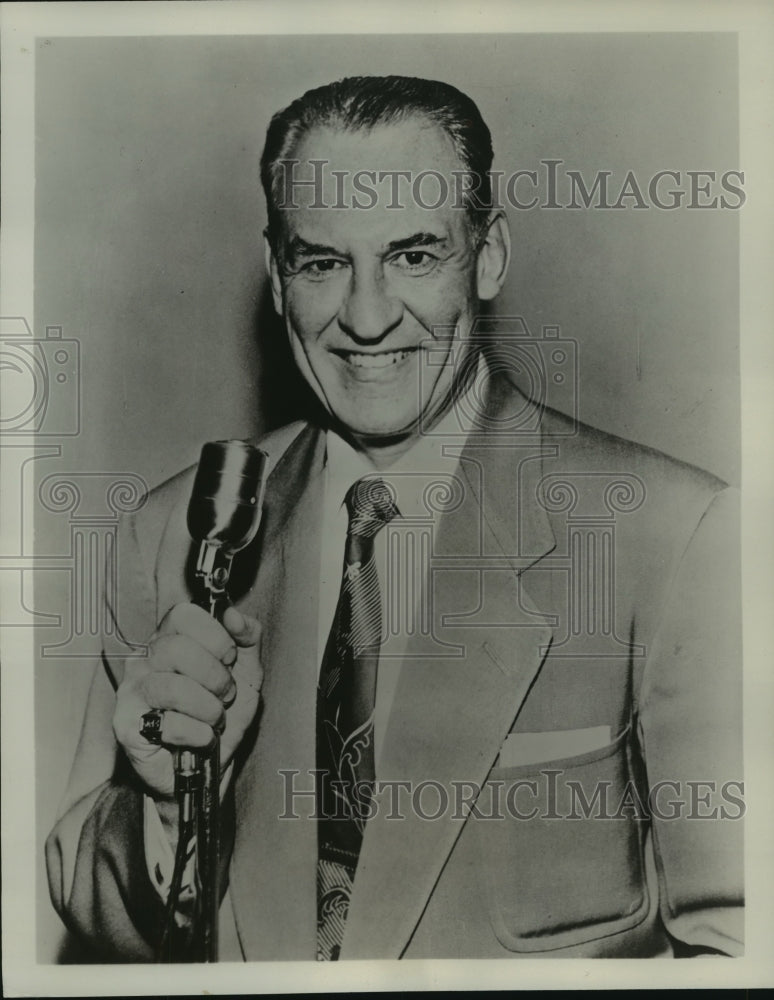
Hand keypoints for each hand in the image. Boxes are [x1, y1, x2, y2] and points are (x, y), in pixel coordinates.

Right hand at [112, 602, 262, 799]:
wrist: (209, 767)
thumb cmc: (223, 714)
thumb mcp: (248, 673)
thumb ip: (248, 638)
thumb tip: (233, 614)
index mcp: (171, 639)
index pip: (183, 614)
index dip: (213, 634)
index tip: (229, 657)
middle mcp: (145, 660)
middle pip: (178, 649)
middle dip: (215, 676)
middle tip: (226, 695)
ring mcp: (132, 692)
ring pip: (173, 687)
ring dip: (208, 708)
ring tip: (214, 719)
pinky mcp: (127, 725)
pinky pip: (168, 724)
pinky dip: (198, 734)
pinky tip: (201, 739)